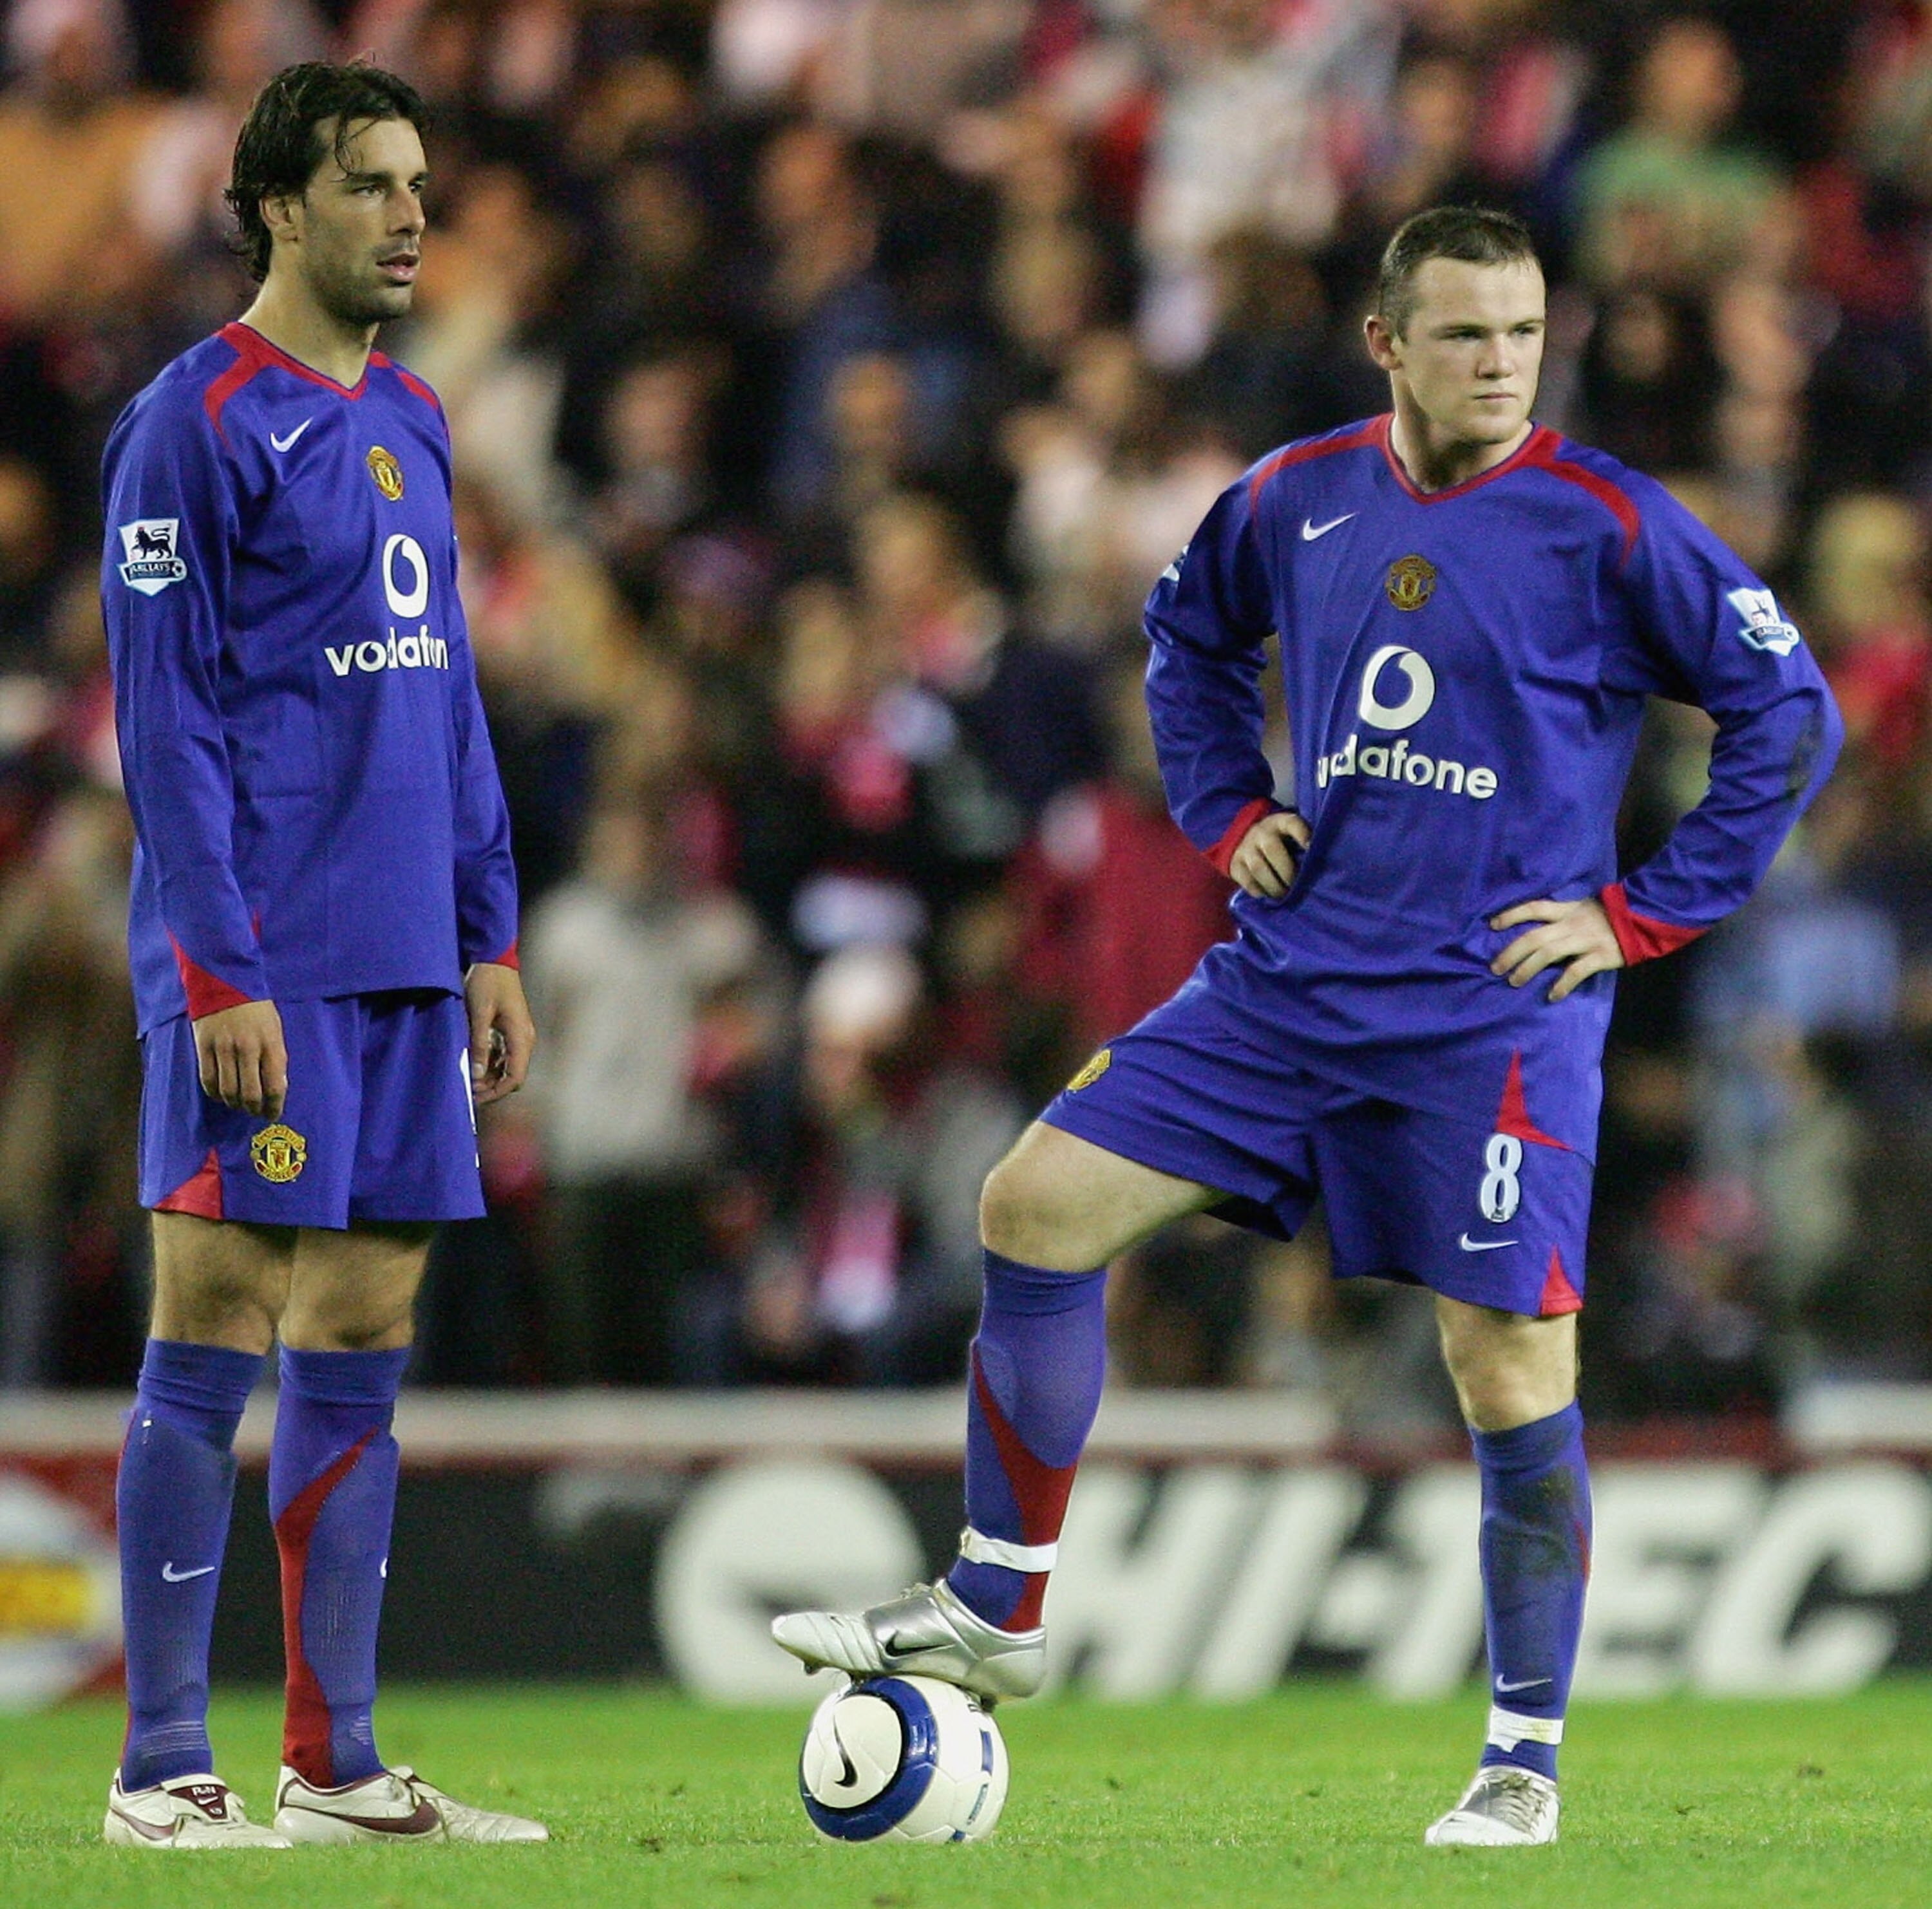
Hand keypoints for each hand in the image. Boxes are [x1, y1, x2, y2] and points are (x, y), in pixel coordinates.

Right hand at [192, 999, 287, 1118]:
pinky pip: (208, 1080)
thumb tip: (276, 1087)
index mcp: (271, 1045)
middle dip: (254, 1110)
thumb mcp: (275, 1030)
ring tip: (239, 1105)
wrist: (225, 982)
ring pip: (228, 1091)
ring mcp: (223, 1049)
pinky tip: (221, 1094)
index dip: (274, 1107)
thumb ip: (275, 1058)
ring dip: (234, 1104)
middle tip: (255, 1113)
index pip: (275, 1087)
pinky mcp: (203, 1047)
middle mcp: (248, 1049)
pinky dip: (215, 1093)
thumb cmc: (256, 1008)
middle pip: (250, 1095)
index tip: (272, 1114)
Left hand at [465, 961, 535, 1104]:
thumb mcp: (480, 1013)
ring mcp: (518, 1036)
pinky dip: (490, 1066)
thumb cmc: (488, 982)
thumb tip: (477, 1075)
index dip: (498, 1092)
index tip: (477, 1098)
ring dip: (490, 1078)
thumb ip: (479, 1044)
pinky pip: (503, 1057)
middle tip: (469, 1092)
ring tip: (468, 1081)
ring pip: (508, 1068)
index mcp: (521, 1037)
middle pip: (513, 1076)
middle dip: (493, 1088)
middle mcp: (524, 1039)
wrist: (494, 960)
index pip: (515, 1077)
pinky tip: (473, 1066)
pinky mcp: (510, 1032)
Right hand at [1228, 810, 1311, 898]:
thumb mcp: (1291, 836)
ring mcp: (1245, 847)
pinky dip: (1259, 891)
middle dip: (1287, 871)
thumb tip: (1316, 865)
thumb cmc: (1280, 842)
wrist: (1247, 841)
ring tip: (1283, 895)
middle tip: (1295, 886)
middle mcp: (1260, 832)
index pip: (1291, 823)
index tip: (1310, 847)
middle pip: (1272, 849)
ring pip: (1258, 868)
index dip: (1301, 834)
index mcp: (1279, 822)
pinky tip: (1268, 896)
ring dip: (1273, 885)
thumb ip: (1302, 845)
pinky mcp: (1235, 863)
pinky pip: (1246, 880)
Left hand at [1490, 897, 1625, 1002]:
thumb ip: (1564, 916)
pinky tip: (1552, 996)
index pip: (1534, 908)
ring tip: (1514, 981)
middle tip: (1495, 968)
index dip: (1512, 915)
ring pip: (1549, 953)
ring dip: (1528, 968)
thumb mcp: (1585, 907)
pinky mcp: (1601, 955)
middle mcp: (1572, 923)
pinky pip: (1576, 971)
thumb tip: (1538, 928)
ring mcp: (1586, 939)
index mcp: (1568, 909)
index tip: (1492, 925)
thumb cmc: (1612, 915)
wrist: (1646, 917)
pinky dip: (1562, 984)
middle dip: (1511, 952)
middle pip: (1534, 936)